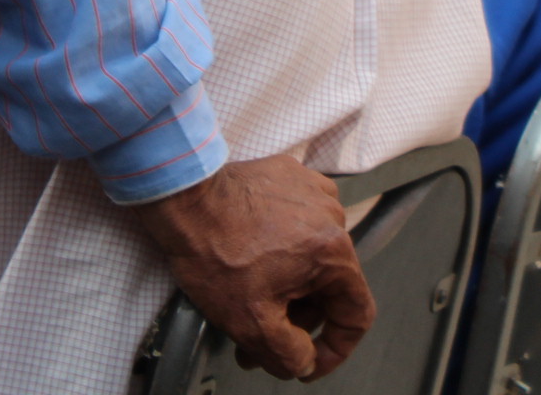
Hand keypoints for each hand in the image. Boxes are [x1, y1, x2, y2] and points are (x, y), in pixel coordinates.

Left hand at [129, 156, 372, 379]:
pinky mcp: (290, 177)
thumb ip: (289, 354)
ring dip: (287, 286)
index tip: (310, 362)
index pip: (356, 314)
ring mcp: (312, 192)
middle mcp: (332, 217)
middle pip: (329, 287)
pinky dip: (282, 248)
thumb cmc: (214, 251)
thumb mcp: (251, 323)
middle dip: (296, 321)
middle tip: (260, 340)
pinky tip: (252, 259)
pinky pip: (299, 224)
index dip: (336, 349)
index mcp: (333, 252)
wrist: (183, 198)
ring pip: (312, 257)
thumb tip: (305, 361)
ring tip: (248, 300)